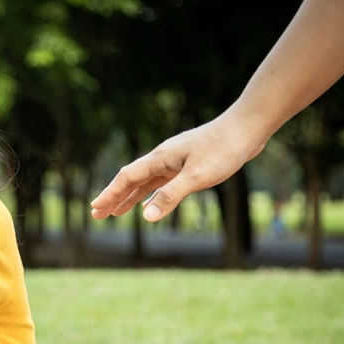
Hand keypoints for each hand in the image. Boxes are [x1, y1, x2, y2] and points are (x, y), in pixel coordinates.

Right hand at [90, 112, 265, 221]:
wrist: (248, 126)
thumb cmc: (224, 149)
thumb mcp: (197, 177)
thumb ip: (170, 196)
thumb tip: (145, 217)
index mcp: (160, 158)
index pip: (127, 178)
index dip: (110, 195)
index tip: (95, 209)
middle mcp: (163, 158)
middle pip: (131, 180)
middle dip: (114, 197)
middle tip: (97, 214)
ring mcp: (175, 160)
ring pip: (146, 181)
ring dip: (130, 197)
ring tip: (117, 211)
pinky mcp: (187, 163)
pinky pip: (160, 181)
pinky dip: (150, 193)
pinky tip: (149, 201)